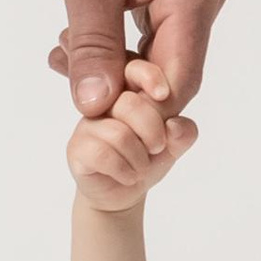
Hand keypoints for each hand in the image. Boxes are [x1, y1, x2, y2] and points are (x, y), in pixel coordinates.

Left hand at [36, 0, 229, 124]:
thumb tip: (96, 106)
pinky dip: (116, 45)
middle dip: (121, 86)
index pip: (180, 78)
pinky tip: (77, 42)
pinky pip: (151, 34)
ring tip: (65, 53)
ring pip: (157, 56)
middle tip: (70, 77)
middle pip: (171, 71)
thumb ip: (93, 46)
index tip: (97, 118)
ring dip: (112, 65)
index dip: (142, 108)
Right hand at [67, 55, 196, 210]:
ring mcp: (88, 123)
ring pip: (119, 134)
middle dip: (153, 132)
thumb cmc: (146, 158)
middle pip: (130, 104)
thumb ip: (183, 132)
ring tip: (140, 168)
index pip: (134, 68)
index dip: (149, 77)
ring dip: (140, 160)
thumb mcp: (174, 145)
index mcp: (130, 90)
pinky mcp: (77, 147)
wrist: (123, 191)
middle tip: (157, 148)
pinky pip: (102, 155)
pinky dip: (124, 171)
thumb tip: (175, 126)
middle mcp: (105, 102)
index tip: (163, 95)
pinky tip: (127, 176)